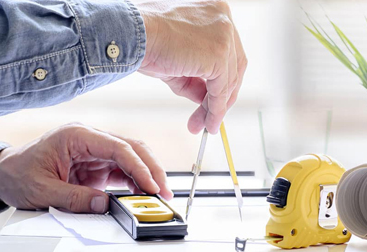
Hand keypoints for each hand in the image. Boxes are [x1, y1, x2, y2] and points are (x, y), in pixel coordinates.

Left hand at [0, 124, 172, 212]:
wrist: (3, 174)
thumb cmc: (18, 175)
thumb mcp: (42, 191)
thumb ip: (74, 199)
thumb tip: (104, 205)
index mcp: (76, 136)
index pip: (118, 147)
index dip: (139, 167)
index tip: (152, 185)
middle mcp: (89, 139)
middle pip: (131, 148)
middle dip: (151, 169)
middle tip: (164, 191)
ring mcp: (94, 151)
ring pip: (131, 158)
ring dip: (146, 176)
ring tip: (158, 196)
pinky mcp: (95, 164)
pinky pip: (122, 170)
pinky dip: (135, 182)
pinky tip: (142, 195)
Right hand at [135, 0, 247, 133]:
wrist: (131, 35)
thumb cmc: (145, 40)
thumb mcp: (177, 59)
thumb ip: (196, 77)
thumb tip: (208, 100)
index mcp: (215, 11)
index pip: (229, 51)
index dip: (222, 78)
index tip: (213, 99)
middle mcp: (224, 18)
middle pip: (235, 65)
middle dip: (223, 95)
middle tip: (211, 117)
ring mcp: (224, 35)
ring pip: (228, 79)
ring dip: (217, 107)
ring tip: (205, 125)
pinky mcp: (220, 54)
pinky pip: (221, 89)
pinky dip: (216, 109)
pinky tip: (208, 122)